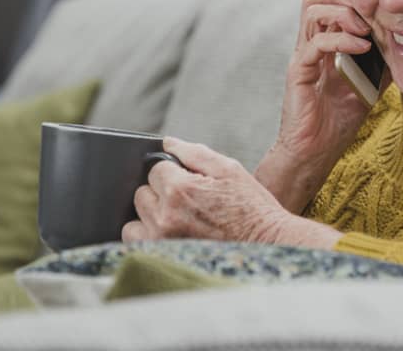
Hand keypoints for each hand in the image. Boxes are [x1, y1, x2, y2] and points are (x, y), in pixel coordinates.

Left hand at [123, 137, 341, 247]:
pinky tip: (171, 234)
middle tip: (189, 201)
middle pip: (141, 193)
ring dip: (150, 216)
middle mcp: (165, 216)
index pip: (155, 169)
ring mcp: (161, 240)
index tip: (192, 182)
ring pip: (134, 220)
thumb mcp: (229, 169)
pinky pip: (136, 242)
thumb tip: (167, 143)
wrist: (267, 245)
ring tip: (178, 220)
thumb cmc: (252, 208)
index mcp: (180, 189)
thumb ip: (194, 152)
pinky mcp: (162, 259)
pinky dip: (148, 236)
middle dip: (160, 193)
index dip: (174, 172)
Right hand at [277, 0, 381, 163]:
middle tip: (374, 14)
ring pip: (313, 10)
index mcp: (326, 43)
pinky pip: (315, 42)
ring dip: (345, 12)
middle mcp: (311, 44)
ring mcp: (303, 55)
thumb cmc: (340, 120)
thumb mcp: (372, 84)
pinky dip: (341, 39)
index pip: (334, 1)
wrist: (316, 152)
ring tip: (367, 29)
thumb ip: (384, 61)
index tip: (384, 11)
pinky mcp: (299, 71)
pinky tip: (363, 48)